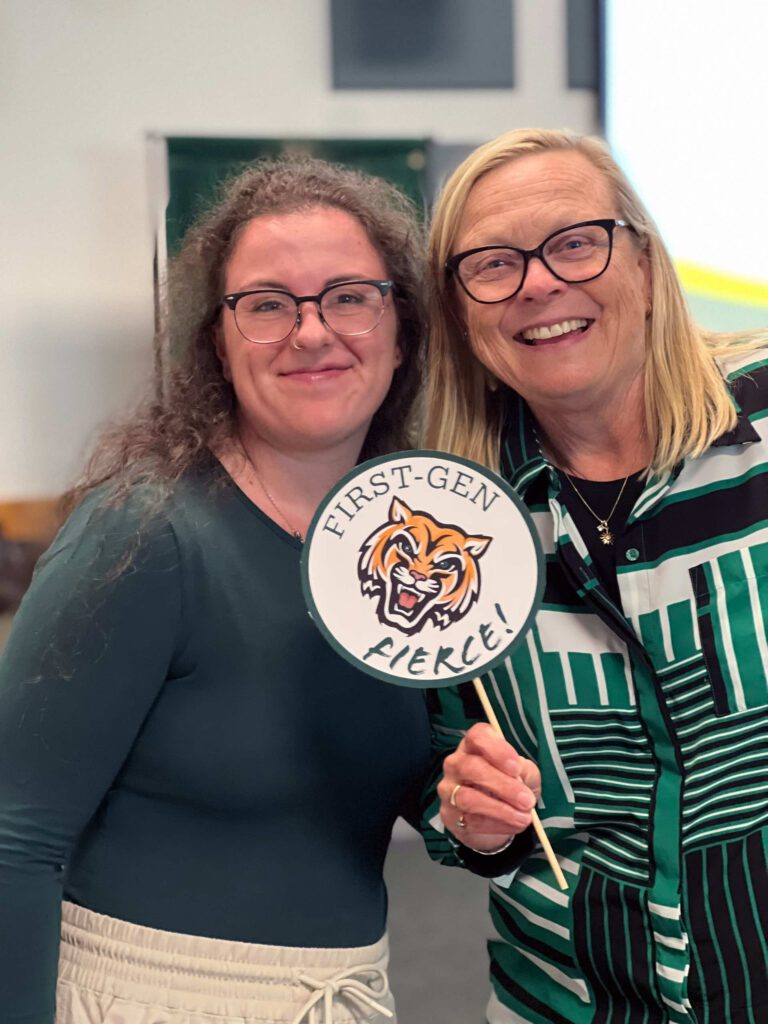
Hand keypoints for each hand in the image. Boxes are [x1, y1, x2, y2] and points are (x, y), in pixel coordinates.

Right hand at [438, 723, 540, 851]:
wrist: (495, 819)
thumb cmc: (509, 787)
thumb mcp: (524, 775)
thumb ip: (525, 771)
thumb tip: (519, 774)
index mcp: (474, 746)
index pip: (477, 736)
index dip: (497, 749)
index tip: (516, 767)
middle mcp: (456, 763)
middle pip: (471, 767)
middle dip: (502, 785)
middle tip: (526, 800)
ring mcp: (448, 789)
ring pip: (467, 797)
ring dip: (500, 809)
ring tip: (524, 817)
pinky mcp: (449, 815)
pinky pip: (470, 821)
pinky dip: (496, 825)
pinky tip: (513, 825)